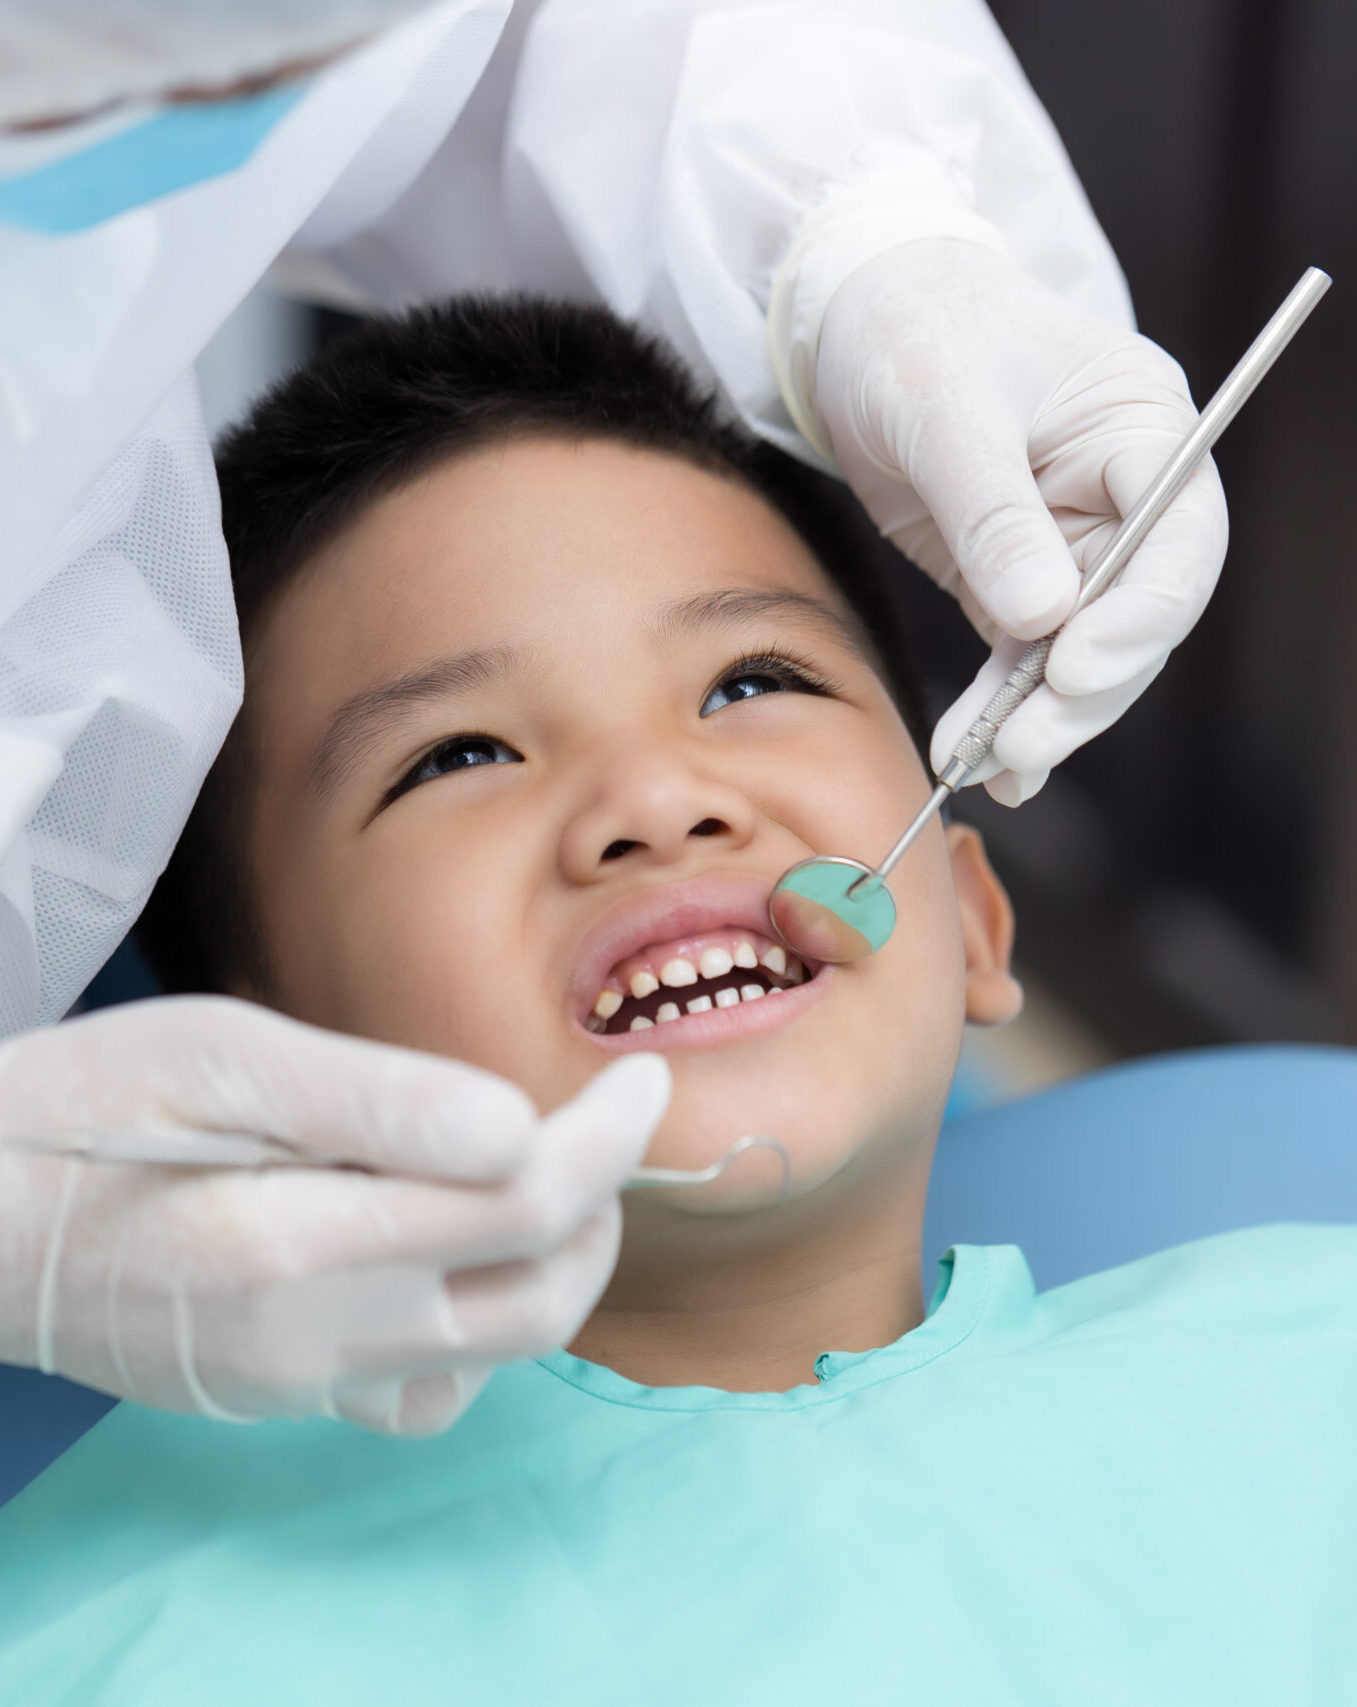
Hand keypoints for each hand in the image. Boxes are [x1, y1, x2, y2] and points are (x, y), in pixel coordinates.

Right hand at [0, 997, 669, 1434]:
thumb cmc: (85, 1107)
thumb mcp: (217, 1055)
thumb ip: (373, 1095)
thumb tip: (518, 1124)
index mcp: (297, 1241)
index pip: (522, 1200)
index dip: (609, 1134)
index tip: (645, 1076)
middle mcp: (311, 1337)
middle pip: (537, 1297)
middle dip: (602, 1205)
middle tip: (603, 1123)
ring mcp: (299, 1382)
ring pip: (498, 1353)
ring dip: (554, 1263)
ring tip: (544, 1175)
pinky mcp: (284, 1396)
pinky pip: (428, 1389)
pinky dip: (481, 1326)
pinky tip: (453, 1254)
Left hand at [813, 239, 1228, 803]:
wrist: (855, 323)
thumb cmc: (915, 332)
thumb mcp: (947, 411)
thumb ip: (995, 514)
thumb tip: (1043, 617)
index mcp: (1140, 430)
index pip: (1180, 538)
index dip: (1141, 614)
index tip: (1077, 667)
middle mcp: (1123, 497)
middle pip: (1138, 617)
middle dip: (1084, 690)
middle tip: (1022, 743)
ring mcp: (1072, 546)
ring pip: (1082, 654)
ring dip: (1040, 716)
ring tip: (986, 763)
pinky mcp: (1014, 582)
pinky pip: (1025, 660)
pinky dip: (1004, 710)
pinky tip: (979, 757)